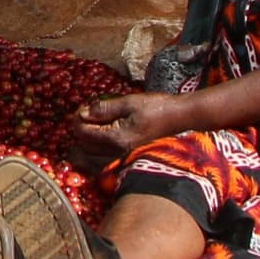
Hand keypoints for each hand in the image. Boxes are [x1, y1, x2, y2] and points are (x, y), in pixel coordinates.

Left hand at [62, 90, 181, 177]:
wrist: (181, 118)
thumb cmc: (157, 108)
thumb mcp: (129, 103)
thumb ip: (105, 109)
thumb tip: (85, 112)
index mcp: (117, 138)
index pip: (85, 133)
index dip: (79, 120)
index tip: (82, 108)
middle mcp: (118, 151)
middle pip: (86, 145)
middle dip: (82, 129)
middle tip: (86, 112)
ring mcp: (124, 155)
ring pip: (95, 150)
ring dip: (90, 136)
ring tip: (96, 118)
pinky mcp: (129, 154)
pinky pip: (106, 151)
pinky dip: (101, 140)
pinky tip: (108, 126)